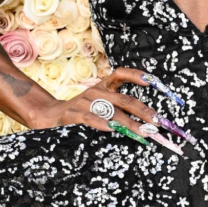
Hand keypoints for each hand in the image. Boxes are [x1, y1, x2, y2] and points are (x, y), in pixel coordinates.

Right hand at [28, 67, 164, 137]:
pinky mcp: (73, 114)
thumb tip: (145, 120)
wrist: (50, 116)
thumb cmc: (80, 111)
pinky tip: (114, 130)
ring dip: (130, 123)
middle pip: (124, 99)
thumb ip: (116, 107)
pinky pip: (92, 119)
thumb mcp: (98, 103)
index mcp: (103, 86)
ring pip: (112, 112)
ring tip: (143, 132)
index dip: (137, 76)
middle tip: (158, 122)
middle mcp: (96, 91)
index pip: (121, 74)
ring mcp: (84, 102)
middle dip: (144, 111)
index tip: (153, 82)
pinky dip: (104, 124)